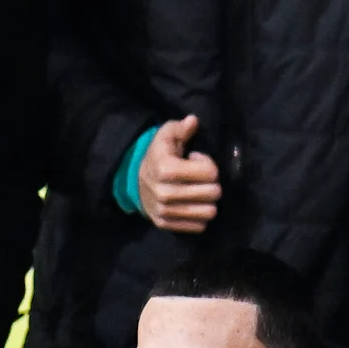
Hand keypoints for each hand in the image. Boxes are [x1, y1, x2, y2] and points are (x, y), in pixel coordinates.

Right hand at [136, 115, 222, 233]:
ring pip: (209, 212)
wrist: (135, 182)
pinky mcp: (166, 224)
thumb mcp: (166, 136)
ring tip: (196, 192)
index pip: (210, 172)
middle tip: (200, 179)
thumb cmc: (158, 156)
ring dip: (208, 202)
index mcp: (166, 169)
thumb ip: (180, 128)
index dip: (208, 164)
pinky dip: (200, 216)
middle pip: (213, 193)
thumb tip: (193, 121)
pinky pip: (199, 226)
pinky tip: (191, 204)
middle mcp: (165, 193)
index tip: (196, 161)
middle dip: (212, 184)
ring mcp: (165, 211)